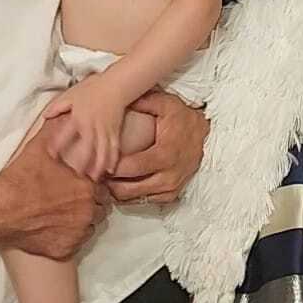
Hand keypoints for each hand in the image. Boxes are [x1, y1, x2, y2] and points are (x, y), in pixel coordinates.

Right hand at [0, 128, 106, 257]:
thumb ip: (58, 131)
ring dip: (80, 222)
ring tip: (61, 215)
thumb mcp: (40, 148)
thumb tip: (66, 116)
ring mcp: (77, 233)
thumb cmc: (20, 178)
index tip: (76, 187)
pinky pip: (75, 244)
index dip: (89, 187)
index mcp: (87, 187)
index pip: (102, 189)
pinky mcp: (65, 249)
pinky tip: (54, 229)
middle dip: (88, 205)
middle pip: (99, 209)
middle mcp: (87, 211)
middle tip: (68, 201)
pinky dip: (68, 238)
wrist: (0, 209)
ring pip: (89, 227)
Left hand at [43, 72, 124, 179]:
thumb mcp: (71, 94)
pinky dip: (112, 160)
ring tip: (94, 179)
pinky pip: (114, 148)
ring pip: (102, 151)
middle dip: (82, 163)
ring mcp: (105, 130)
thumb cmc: (93, 88)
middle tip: (76, 177)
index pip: (65, 133)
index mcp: (78, 117)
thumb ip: (57, 106)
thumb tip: (45, 116)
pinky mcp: (115, 131)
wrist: (116, 85)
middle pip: (86, 148)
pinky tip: (110, 171)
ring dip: (98, 166)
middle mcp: (92, 126)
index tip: (51, 155)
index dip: (57, 144)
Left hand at [108, 90, 206, 204]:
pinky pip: (143, 201)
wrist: (205, 135)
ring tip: (106, 177)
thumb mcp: (166, 104)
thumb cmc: (183, 119)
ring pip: (133, 199)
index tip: (98, 160)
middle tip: (97, 171)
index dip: (110, 167)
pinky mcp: (170, 195)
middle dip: (109, 182)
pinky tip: (121, 183)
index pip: (130, 168)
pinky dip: (130, 195)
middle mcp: (168, 176)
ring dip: (117, 190)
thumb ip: (143, 102)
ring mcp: (170, 188)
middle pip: (128, 189)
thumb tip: (119, 100)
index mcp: (165, 155)